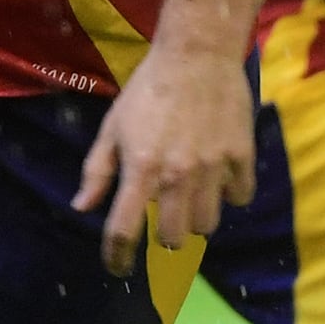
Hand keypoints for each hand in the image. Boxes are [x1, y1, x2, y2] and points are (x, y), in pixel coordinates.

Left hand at [74, 44, 254, 273]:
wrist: (197, 55)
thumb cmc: (147, 90)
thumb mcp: (112, 127)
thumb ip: (98, 170)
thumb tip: (82, 207)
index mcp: (140, 167)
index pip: (124, 229)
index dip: (117, 257)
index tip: (117, 268)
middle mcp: (177, 174)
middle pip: (173, 238)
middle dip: (163, 238)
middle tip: (161, 221)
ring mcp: (213, 167)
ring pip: (207, 224)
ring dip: (195, 219)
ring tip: (189, 199)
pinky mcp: (242, 156)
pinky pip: (239, 197)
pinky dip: (229, 196)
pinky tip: (219, 180)